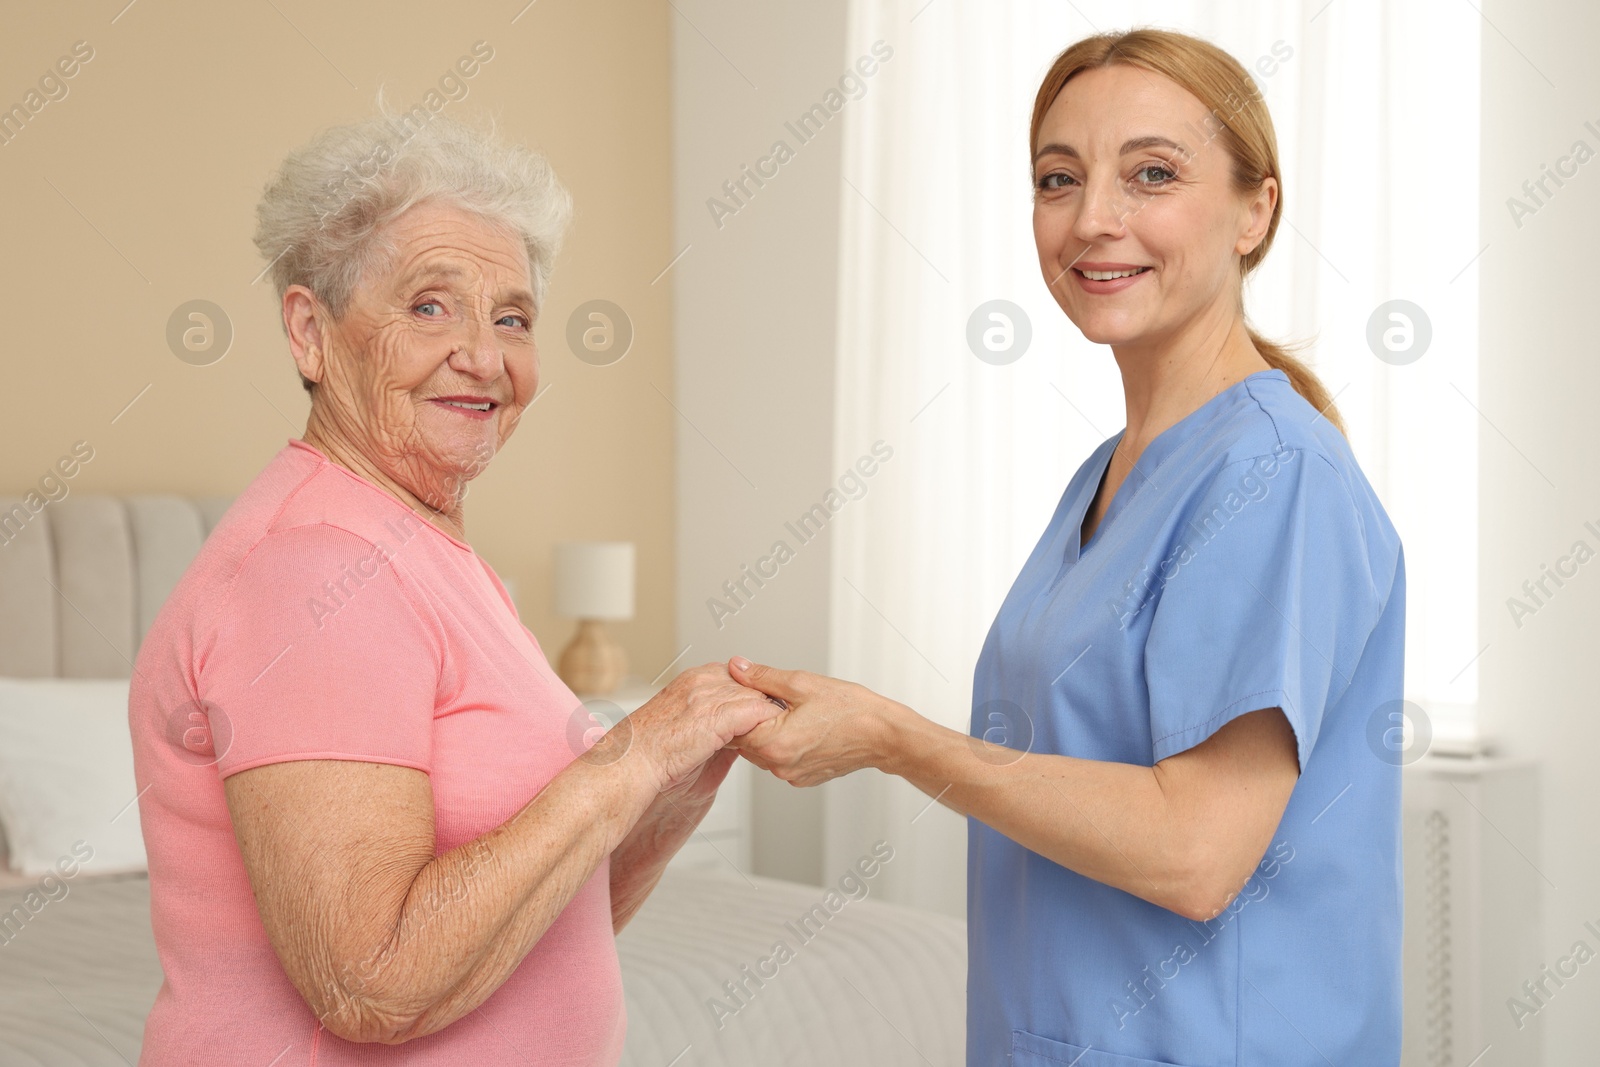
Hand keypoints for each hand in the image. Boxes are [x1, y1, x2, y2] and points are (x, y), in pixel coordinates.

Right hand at [614, 663, 782, 795]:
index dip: (752, 696)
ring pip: (756, 696)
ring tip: (785, 730)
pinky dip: (768, 724)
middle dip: (765, 702)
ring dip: (770, 715)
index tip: (766, 710)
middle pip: (750, 684)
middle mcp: (701, 681)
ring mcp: (708, 695)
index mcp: (692, 679)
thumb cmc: (650, 755)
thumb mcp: (686, 728)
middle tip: (784, 719)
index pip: (738, 678)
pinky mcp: (717, 715)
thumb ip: (715, 722)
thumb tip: (742, 729)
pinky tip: (776, 736)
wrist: (631, 766)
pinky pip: (757, 713)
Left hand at [725, 657, 903, 786]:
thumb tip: (737, 667)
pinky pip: (781, 760)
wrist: (883, 734)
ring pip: (763, 751)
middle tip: (772, 699)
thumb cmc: (851, 710)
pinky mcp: (803, 778)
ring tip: (791, 712)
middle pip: (746, 741)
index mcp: (774, 744)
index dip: (738, 707)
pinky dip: (784, 745)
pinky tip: (802, 728)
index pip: (734, 727)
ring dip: (769, 732)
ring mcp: (791, 775)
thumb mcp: (802, 683)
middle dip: (753, 720)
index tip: (748, 693)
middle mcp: (780, 765)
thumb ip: (763, 677)